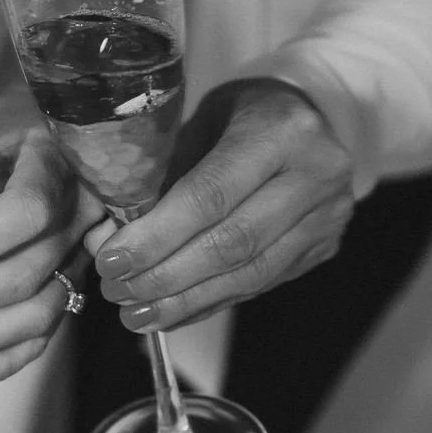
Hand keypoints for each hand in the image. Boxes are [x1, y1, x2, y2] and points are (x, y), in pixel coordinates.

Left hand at [94, 79, 355, 330]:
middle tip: (117, 293)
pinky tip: (173, 312)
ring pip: (251, 274)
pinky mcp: (324, 246)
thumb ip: (157, 179)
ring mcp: (327, 215)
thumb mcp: (197, 124)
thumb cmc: (237, 117)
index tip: (111, 261)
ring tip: (137, 315)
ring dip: (186, 301)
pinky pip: (261, 284)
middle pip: (232, 242)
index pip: (210, 195)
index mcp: (279, 130)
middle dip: (167, 276)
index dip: (158, 236)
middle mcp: (316, 173)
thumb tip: (104, 242)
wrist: (307, 117)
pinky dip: (211, 301)